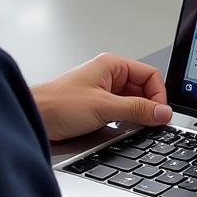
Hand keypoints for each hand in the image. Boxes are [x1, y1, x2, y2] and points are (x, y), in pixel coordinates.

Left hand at [30, 53, 172, 141]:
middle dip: (147, 108)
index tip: (160, 114)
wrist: (33, 118)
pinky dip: (124, 124)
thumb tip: (162, 112)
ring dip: (135, 117)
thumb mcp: (103, 107)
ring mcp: (103, 93)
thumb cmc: (57, 104)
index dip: (158, 95)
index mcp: (112, 66)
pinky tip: (119, 131)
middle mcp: (108, 77)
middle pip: (143, 90)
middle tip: (149, 124)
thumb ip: (136, 109)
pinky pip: (120, 115)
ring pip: (132, 104)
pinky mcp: (97, 109)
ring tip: (131, 127)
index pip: (149, 75)